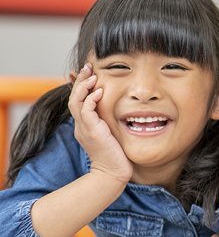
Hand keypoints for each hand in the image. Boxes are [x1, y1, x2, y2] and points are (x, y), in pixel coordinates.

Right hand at [69, 63, 131, 182]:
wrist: (112, 173)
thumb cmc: (117, 155)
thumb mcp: (113, 133)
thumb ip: (112, 121)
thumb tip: (122, 110)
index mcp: (86, 125)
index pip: (79, 100)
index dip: (81, 85)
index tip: (88, 72)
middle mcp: (82, 125)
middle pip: (74, 98)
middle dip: (80, 80)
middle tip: (88, 66)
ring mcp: (84, 128)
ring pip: (76, 102)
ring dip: (83, 86)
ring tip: (92, 74)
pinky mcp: (91, 132)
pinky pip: (86, 112)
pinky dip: (91, 100)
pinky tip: (99, 91)